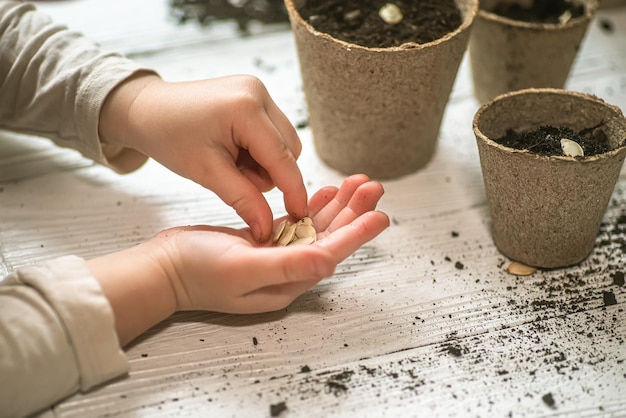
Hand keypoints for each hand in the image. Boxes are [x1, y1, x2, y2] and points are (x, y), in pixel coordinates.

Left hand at [100, 73, 306, 241]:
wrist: (147, 110)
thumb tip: (267, 228)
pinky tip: (233, 151)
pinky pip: (273, 132)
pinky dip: (259, 150)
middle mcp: (258, 93)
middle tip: (234, 177)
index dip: (293, 190)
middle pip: (289, 149)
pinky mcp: (255, 93)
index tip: (300, 215)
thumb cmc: (169, 136)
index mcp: (246, 109)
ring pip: (284, 142)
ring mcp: (258, 90)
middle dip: (269, 173)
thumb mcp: (206, 173)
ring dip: (264, 163)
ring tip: (230, 163)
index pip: (282, 158)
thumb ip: (243, 199)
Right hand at [155, 174, 388, 313]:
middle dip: (352, 212)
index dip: (357, 234)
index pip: (330, 254)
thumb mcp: (243, 268)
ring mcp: (274, 256)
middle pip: (328, 238)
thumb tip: (329, 263)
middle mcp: (286, 271)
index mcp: (287, 282)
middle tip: (373, 186)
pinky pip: (296, 223)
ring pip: (315, 228)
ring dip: (337, 206)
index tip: (380, 214)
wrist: (163, 269)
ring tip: (356, 183)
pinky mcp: (261, 241)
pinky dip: (311, 205)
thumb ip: (286, 266)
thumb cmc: (197, 271)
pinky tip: (326, 192)